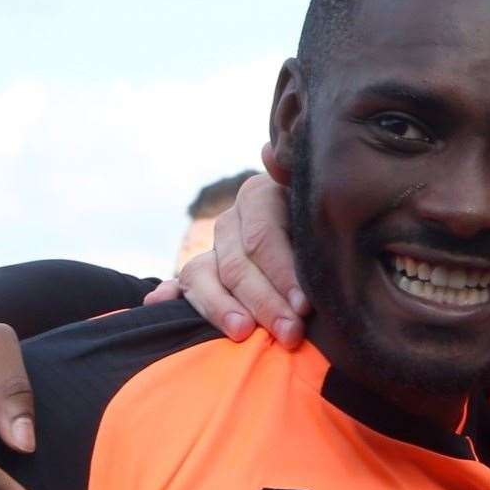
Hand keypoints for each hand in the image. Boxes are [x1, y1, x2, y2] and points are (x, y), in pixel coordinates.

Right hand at [144, 170, 308, 347]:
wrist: (317, 233)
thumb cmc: (330, 226)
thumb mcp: (322, 205)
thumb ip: (297, 182)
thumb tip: (270, 154)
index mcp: (260, 197)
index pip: (263, 238)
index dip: (283, 273)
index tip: (305, 306)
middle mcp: (232, 220)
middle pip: (237, 265)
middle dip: (265, 303)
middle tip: (290, 334)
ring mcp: (214, 248)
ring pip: (203, 276)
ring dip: (220, 308)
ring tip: (241, 333)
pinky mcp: (201, 274)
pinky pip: (181, 284)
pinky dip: (168, 295)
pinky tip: (159, 303)